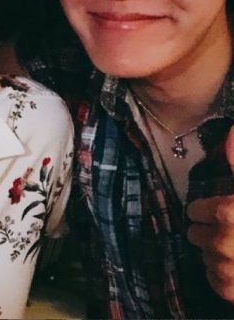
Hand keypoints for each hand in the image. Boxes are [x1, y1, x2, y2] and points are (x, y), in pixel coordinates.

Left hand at [188, 125, 233, 301]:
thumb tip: (230, 132)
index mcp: (231, 213)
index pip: (194, 211)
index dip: (206, 211)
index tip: (218, 212)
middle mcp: (226, 242)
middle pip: (195, 234)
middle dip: (209, 232)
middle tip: (231, 231)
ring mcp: (229, 269)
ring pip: (204, 256)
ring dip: (217, 254)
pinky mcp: (232, 292)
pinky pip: (214, 280)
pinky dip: (223, 275)